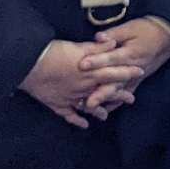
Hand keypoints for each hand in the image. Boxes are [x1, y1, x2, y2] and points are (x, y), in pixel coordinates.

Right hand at [18, 39, 145, 129]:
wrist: (29, 65)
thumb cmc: (53, 52)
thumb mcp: (77, 47)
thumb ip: (96, 47)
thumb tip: (113, 43)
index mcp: (90, 73)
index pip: (113, 73)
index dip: (127, 72)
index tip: (140, 72)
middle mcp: (83, 88)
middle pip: (104, 92)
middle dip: (119, 95)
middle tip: (131, 99)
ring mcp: (71, 99)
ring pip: (89, 106)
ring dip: (99, 110)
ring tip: (106, 115)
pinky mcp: (57, 105)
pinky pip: (69, 115)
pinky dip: (77, 120)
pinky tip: (83, 125)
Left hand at [79, 18, 169, 115]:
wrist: (166, 38)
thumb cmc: (146, 30)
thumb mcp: (130, 27)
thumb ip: (113, 34)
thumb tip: (98, 37)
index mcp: (129, 53)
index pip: (110, 58)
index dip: (96, 62)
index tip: (82, 65)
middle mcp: (131, 68)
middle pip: (114, 82)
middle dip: (100, 93)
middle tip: (88, 102)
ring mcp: (135, 77)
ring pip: (119, 91)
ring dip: (106, 100)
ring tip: (93, 109)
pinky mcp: (137, 81)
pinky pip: (126, 93)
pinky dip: (116, 102)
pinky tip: (105, 110)